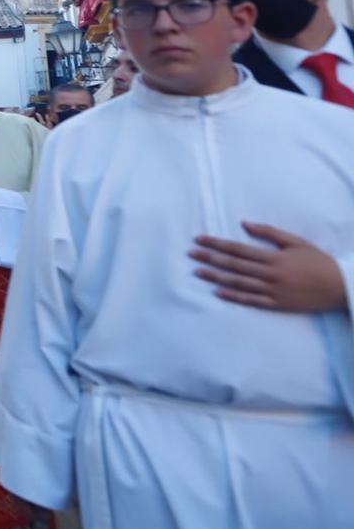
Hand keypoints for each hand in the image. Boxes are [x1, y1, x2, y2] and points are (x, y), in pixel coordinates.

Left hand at [191, 222, 348, 312]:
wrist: (341, 287)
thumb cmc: (318, 261)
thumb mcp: (296, 242)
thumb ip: (269, 233)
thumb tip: (244, 224)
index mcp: (274, 257)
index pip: (238, 249)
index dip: (217, 244)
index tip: (199, 239)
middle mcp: (270, 274)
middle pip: (233, 265)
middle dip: (210, 258)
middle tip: (190, 253)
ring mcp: (272, 291)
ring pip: (238, 284)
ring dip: (216, 278)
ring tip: (197, 272)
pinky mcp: (276, 304)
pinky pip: (251, 301)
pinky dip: (233, 297)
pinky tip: (217, 293)